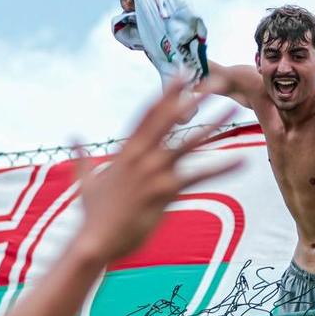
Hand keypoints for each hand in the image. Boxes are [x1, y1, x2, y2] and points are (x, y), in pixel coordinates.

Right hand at [74, 83, 237, 262]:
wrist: (95, 241)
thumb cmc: (92, 215)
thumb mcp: (85, 180)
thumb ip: (81, 157)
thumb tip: (73, 137)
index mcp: (126, 151)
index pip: (150, 114)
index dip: (168, 93)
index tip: (183, 74)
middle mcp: (141, 156)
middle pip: (170, 119)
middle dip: (193, 98)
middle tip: (216, 80)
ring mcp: (153, 172)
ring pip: (188, 143)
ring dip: (212, 125)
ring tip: (232, 111)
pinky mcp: (164, 192)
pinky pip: (198, 177)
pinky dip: (221, 169)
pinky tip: (241, 161)